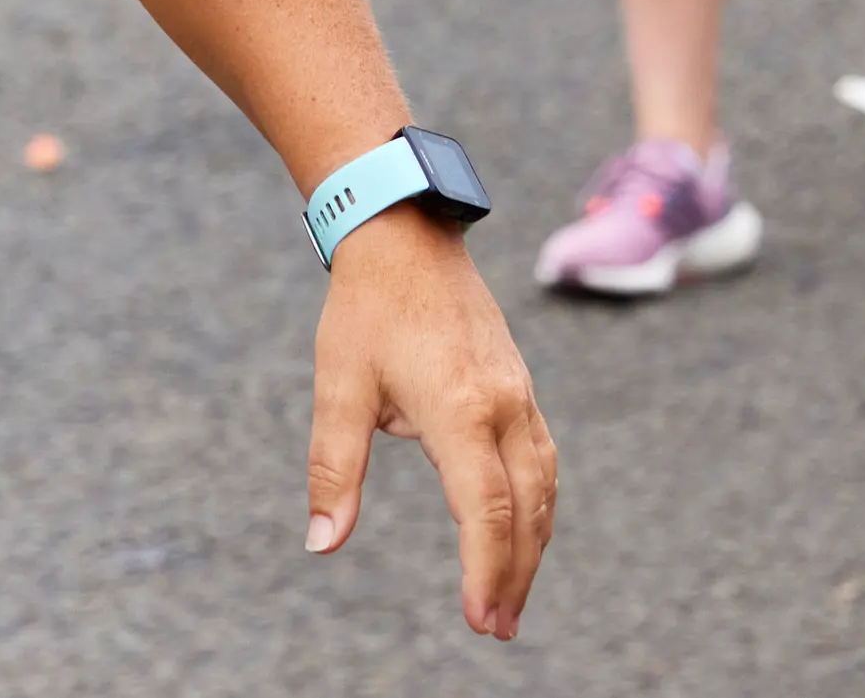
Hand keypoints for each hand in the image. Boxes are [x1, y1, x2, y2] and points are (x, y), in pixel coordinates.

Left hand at [310, 211, 557, 639]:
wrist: (406, 235)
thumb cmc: (364, 310)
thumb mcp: (337, 387)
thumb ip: (333, 470)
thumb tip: (321, 542)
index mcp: (457, 408)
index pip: (484, 510)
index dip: (485, 570)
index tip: (479, 618)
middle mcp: (502, 406)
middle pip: (526, 511)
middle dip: (514, 575)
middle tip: (497, 628)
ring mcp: (519, 395)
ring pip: (543, 488)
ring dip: (533, 547)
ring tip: (510, 597)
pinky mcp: (520, 388)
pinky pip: (542, 461)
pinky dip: (538, 507)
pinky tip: (523, 532)